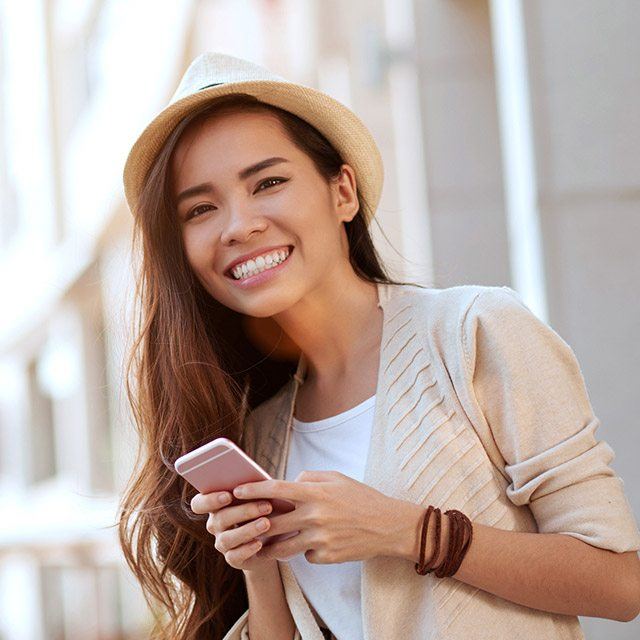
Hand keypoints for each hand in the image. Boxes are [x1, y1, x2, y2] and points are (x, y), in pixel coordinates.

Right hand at [190, 490, 277, 571]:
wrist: (273, 533)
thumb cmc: (262, 504)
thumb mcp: (256, 494)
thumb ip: (249, 486)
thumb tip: (253, 480)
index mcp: (214, 505)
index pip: (199, 503)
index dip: (210, 500)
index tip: (228, 495)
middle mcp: (214, 524)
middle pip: (219, 519)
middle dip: (244, 511)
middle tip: (266, 506)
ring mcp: (222, 543)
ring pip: (226, 539)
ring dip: (247, 530)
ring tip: (266, 523)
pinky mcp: (233, 559)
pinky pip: (234, 556)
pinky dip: (247, 549)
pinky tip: (259, 543)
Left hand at [232, 470, 401, 562]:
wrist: (388, 526)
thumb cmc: (362, 498)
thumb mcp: (337, 479)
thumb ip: (310, 478)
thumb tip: (291, 481)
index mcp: (315, 493)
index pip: (276, 490)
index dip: (253, 490)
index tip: (236, 491)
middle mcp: (314, 516)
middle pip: (272, 523)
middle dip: (254, 524)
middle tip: (242, 523)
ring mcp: (319, 539)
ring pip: (283, 547)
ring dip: (271, 545)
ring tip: (263, 544)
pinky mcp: (326, 557)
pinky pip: (305, 555)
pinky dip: (304, 551)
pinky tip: (313, 544)